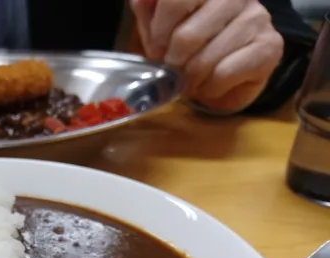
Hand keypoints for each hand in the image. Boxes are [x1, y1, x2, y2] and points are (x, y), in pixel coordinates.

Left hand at [130, 0, 283, 111]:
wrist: (222, 78)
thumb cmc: (187, 49)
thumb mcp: (159, 27)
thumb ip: (148, 10)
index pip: (175, 1)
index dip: (159, 33)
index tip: (158, 49)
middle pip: (187, 36)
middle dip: (173, 63)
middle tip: (175, 71)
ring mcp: (257, 17)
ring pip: (206, 58)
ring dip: (192, 79)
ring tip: (192, 80)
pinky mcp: (270, 46)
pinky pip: (225, 73)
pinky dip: (211, 88)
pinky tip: (212, 84)